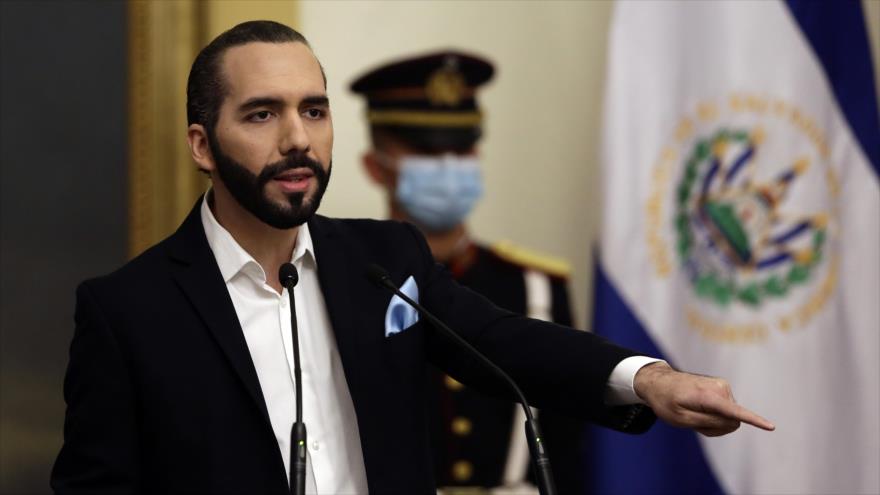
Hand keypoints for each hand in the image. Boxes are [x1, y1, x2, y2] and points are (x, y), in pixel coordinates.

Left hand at [633, 361, 774, 436]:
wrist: (659, 382)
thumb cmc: (666, 402)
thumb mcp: (681, 419)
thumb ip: (708, 422)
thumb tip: (735, 422)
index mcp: (707, 396)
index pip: (735, 412)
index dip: (754, 421)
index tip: (771, 427)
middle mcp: (720, 388)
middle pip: (732, 422)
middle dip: (716, 428)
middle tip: (693, 421)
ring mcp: (723, 387)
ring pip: (730, 418)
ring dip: (713, 422)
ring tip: (694, 413)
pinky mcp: (723, 388)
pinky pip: (727, 411)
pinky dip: (714, 415)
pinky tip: (699, 408)